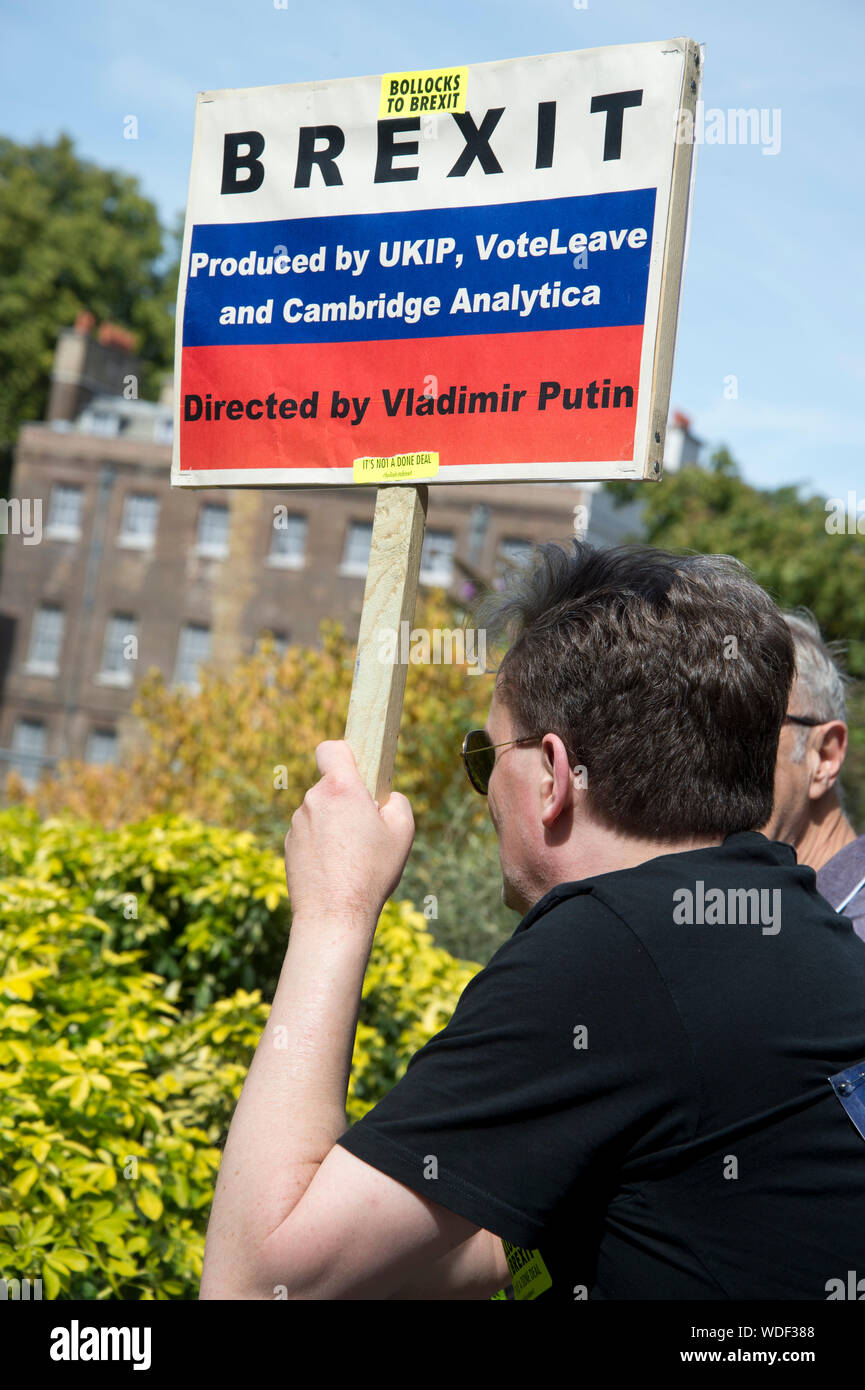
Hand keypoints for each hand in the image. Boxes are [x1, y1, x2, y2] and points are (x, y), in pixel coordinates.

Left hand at [284, 740, 414, 928]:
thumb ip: (397, 802)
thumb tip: (385, 798)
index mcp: (340, 789)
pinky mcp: (289, 845)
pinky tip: (336, 867)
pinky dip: (321, 843)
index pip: (331, 749)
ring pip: (320, 811)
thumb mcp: (402, 832)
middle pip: (330, 786)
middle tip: (366, 828)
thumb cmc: (371, 872)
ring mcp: (297, 824)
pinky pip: (310, 833)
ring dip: (334, 823)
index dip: (344, 754)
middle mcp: (313, 800)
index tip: (357, 770)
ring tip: (352, 855)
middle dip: (347, 799)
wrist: (334, 915)